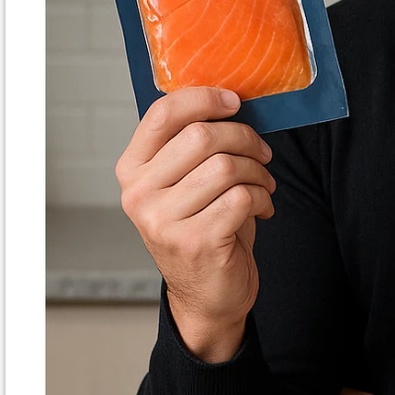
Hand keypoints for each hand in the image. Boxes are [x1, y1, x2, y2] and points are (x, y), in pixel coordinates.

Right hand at [116, 86, 275, 362]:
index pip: (161, 114)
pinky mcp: (195, 241)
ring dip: (258, 172)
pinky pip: (242, 197)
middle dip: (244, 138)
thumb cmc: (201, 230)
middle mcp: (139, 194)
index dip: (203, 98)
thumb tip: (230, 102)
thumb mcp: (184, 186)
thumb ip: (192, 148)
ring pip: (226, 167)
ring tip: (263, 185)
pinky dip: (262, 198)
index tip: (234, 102)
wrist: (206, 296)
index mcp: (132, 171)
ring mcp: (163, 221)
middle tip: (262, 152)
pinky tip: (261, 208)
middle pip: (201, 136)